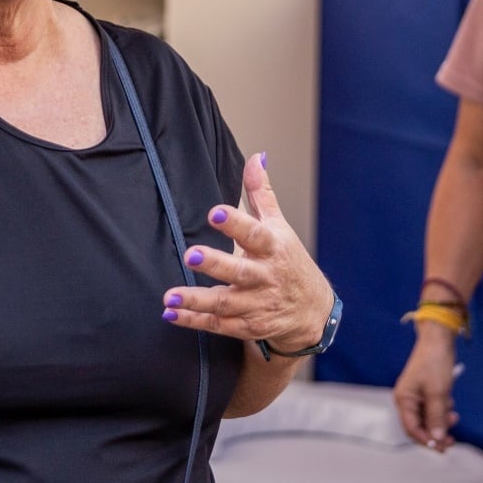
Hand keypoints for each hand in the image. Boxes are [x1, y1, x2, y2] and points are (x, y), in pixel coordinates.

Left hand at [161, 153, 334, 351]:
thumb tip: (256, 156)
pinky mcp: (247, 326)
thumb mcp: (280, 227)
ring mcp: (256, 304)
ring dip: (197, 300)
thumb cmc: (289, 261)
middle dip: (216, 264)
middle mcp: (265, 277)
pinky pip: (217, 325)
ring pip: (226, 303)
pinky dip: (194, 321)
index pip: (255, 233)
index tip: (215, 213)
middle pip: (240, 271)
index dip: (236, 223)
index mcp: (273, 248)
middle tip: (191, 254)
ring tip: (170, 296)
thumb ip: (262, 193)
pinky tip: (172, 314)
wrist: (312, 312)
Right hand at [393, 330, 460, 451]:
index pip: (412, 429)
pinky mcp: (425, 390)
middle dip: (435, 433)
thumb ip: (436, 417)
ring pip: (428, 418)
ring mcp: (416, 395)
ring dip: (441, 421)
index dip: (427, 440)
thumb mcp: (438, 392)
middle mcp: (407, 399)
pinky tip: (450, 406)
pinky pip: (432, 408)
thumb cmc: (435, 362)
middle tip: (452, 440)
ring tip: (454, 417)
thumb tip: (437, 438)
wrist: (438, 338)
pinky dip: (442, 411)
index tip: (442, 447)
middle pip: (419, 426)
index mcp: (404, 399)